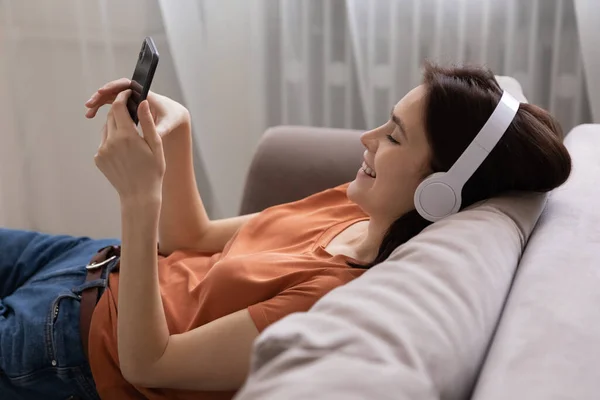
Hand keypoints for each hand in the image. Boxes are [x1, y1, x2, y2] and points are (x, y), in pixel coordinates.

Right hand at [85, 78, 189, 137]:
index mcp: (145, 94)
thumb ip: (159, 128)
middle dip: (101, 95)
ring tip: (89, 113)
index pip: (126, 85)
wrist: (174, 119)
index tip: (102, 92)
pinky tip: (92, 116)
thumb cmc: (172, 118)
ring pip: (111, 97)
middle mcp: (136, 95)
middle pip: (115, 90)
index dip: (113, 86)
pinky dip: (102, 109)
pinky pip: (112, 104)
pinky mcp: (127, 107)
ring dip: (99, 103)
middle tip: (90, 103)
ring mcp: (130, 100)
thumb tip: (151, 132)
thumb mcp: (168, 124)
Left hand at [94, 90, 165, 205]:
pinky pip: (104, 142)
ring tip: (130, 136)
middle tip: (131, 111)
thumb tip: (142, 102)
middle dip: (120, 110)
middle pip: (111, 116)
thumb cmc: (153, 171)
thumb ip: (147, 122)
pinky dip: (112, 140)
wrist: (139, 195)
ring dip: (116, 125)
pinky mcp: (98, 159)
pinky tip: (125, 151)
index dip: (123, 97)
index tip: (128, 93)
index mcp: (126, 136)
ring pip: (106, 128)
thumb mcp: (156, 146)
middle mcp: (110, 141)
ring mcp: (102, 151)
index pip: (118, 107)